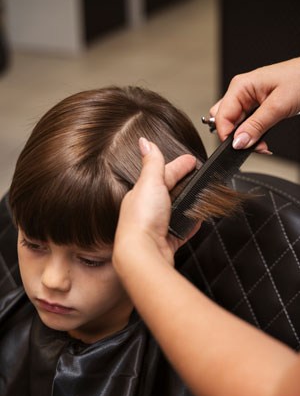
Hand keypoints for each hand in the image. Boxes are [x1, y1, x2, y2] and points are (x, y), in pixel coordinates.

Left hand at [113, 138, 198, 268]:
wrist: (143, 254)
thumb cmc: (142, 220)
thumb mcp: (149, 183)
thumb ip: (151, 162)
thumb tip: (143, 141)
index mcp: (140, 193)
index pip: (162, 174)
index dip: (179, 166)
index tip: (192, 160)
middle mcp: (146, 210)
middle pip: (168, 192)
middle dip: (182, 183)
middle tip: (197, 176)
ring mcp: (155, 227)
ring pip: (174, 211)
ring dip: (186, 204)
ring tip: (199, 197)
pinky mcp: (165, 242)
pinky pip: (180, 231)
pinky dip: (189, 224)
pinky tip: (196, 221)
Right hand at [210, 57, 299, 151]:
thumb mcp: (279, 106)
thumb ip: (256, 126)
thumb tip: (238, 142)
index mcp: (241, 86)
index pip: (221, 116)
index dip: (227, 135)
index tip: (238, 148)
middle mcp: (241, 92)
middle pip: (224, 120)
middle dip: (235, 137)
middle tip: (252, 145)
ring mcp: (248, 99)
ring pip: (234, 124)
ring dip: (245, 137)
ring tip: (261, 143)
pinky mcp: (256, 106)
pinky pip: (246, 124)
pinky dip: (252, 134)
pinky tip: (262, 138)